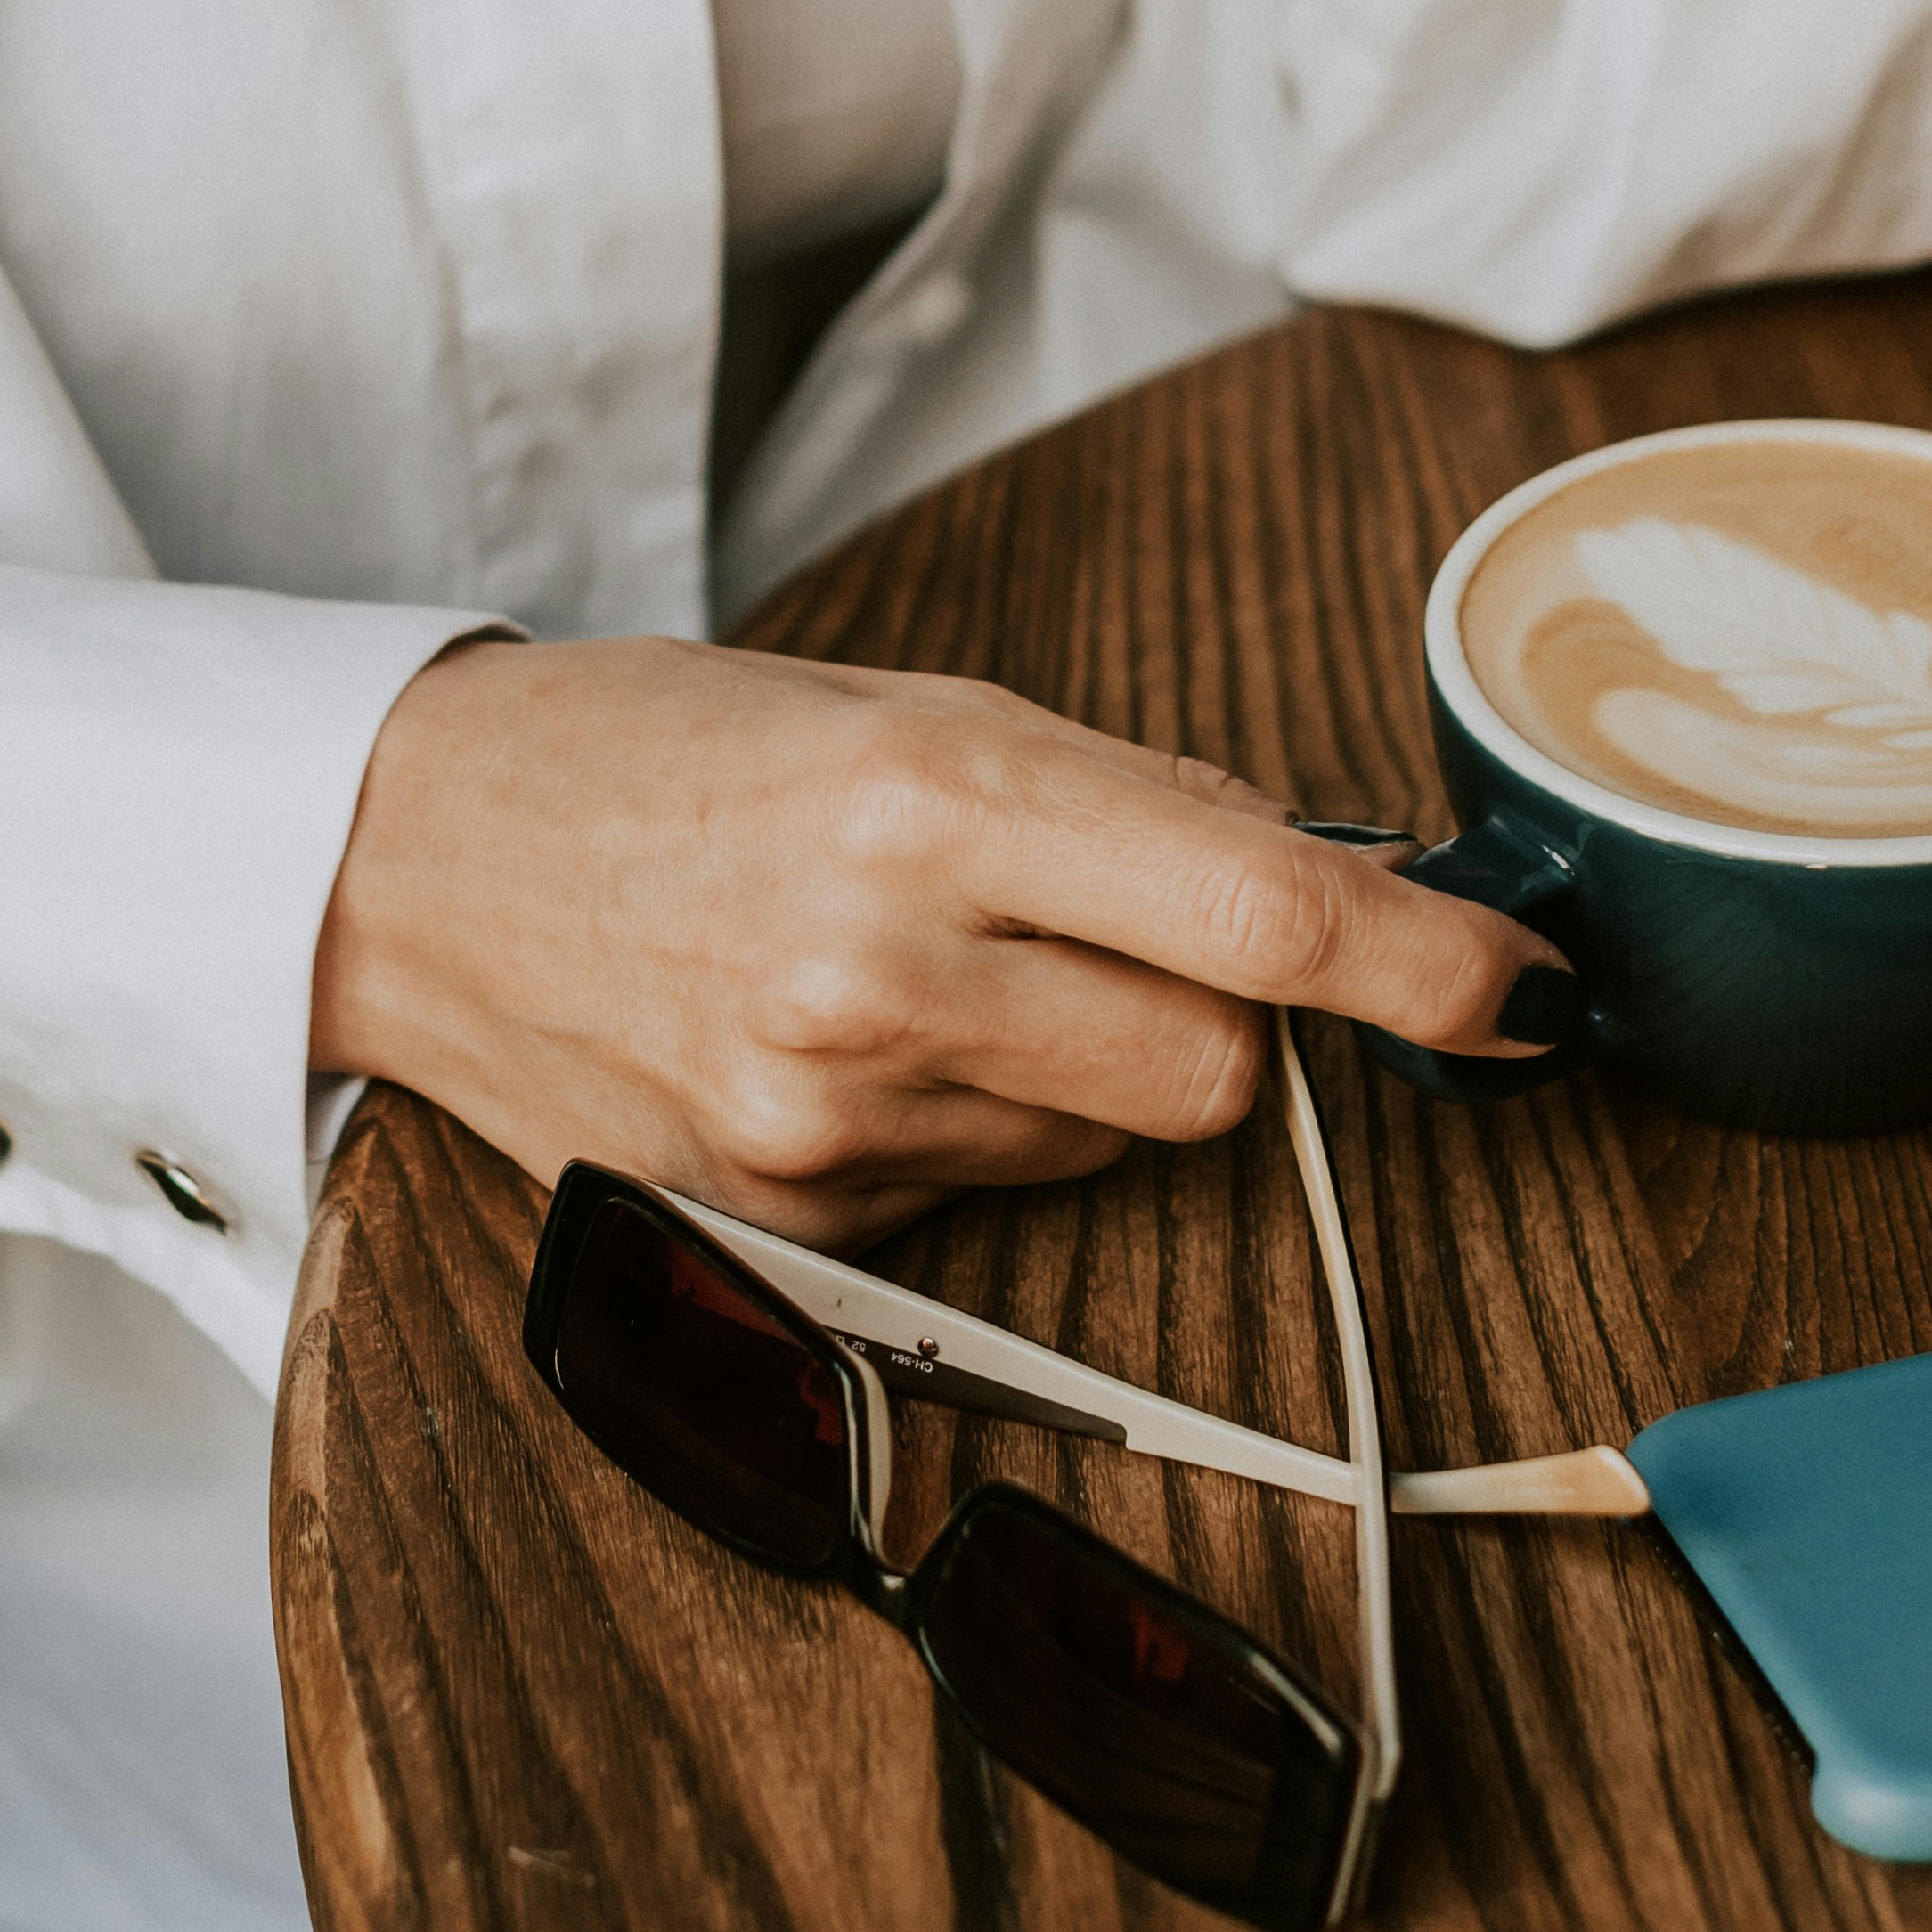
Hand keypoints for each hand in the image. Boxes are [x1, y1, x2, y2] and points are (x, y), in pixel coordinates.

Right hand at [313, 634, 1570, 1247]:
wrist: (412, 861)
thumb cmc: (664, 749)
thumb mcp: (904, 705)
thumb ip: (1125, 799)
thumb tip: (1337, 886)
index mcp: (930, 798)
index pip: (1262, 920)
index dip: (1426, 968)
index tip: (1519, 992)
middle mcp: (886, 971)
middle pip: (1218, 1064)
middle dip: (1216, 1007)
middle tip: (1102, 925)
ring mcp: (831, 1121)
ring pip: (1113, 1136)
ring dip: (1082, 1063)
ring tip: (922, 966)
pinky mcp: (790, 1226)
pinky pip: (991, 1194)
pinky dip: (968, 1122)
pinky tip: (846, 1040)